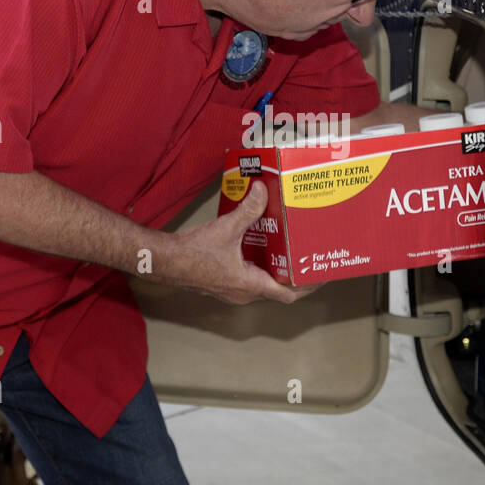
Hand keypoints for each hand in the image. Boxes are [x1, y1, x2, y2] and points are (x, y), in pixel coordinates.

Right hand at [154, 182, 321, 304]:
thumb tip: (263, 190)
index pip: (288, 295)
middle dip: (296, 277)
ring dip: (278, 272)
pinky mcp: (224, 284)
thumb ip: (247, 210)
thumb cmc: (192, 253)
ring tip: (291, 253)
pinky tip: (261, 248)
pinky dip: (261, 268)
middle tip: (309, 261)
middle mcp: (244, 293)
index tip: (321, 276)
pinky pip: (250, 279)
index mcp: (250, 285)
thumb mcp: (226, 228)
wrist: (164, 262)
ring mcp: (233, 291)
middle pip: (279, 291)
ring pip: (264, 285)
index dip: (308, 287)